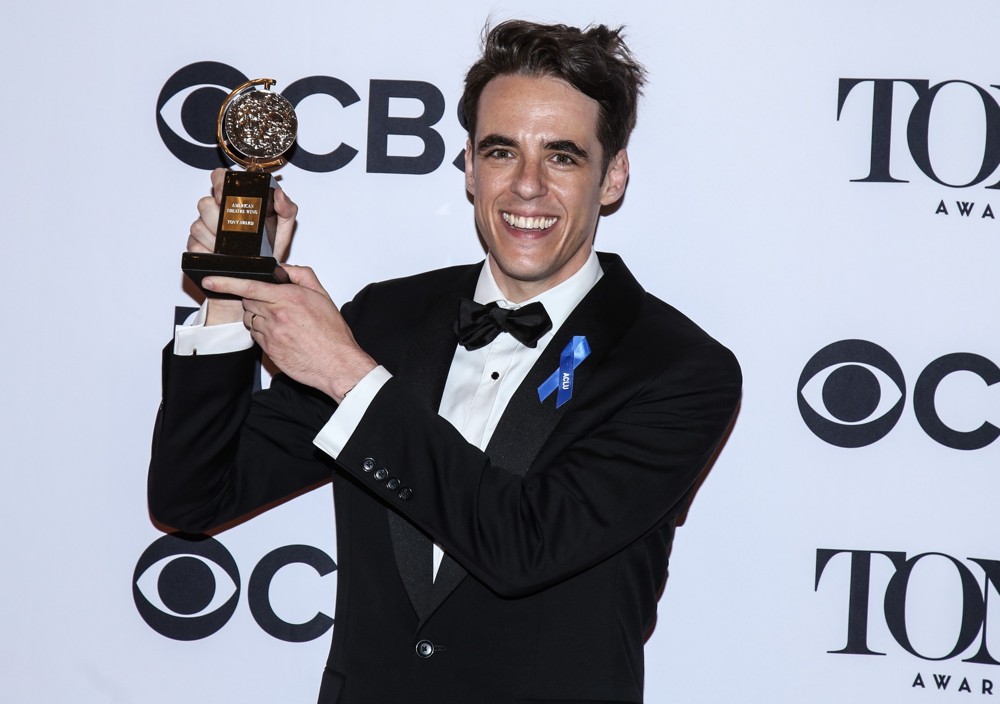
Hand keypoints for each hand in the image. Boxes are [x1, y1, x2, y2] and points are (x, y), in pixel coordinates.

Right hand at [187, 168, 297, 324]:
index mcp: (234, 203)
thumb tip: (279, 194)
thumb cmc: (268, 254)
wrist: (255, 282)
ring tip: (230, 247)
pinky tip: (219, 255)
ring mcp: (203, 231)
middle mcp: (216, 213)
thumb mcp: (283, 231)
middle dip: (218, 216)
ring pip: (198, 224)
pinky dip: (207, 251)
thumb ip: (286, 210)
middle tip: (233, 229)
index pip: (218, 179)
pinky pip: (193, 245)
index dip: (218, 182)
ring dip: (214, 237)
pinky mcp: (196, 249)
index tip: (225, 193)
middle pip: (204, 203)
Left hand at [202, 266, 376, 402]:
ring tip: (281, 321)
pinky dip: (263, 332)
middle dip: (254, 298)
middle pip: (247, 301)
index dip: (226, 281)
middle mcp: (276, 314)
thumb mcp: (323, 296)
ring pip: (250, 319)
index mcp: (289, 297)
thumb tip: (284, 268)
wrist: (337, 364)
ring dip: (258, 316)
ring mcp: (270, 333)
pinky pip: (255, 335)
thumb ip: (302, 275)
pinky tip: (281, 335)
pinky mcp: (268, 350)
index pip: (250, 285)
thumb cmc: (332, 332)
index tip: (209, 280)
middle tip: (272, 303)